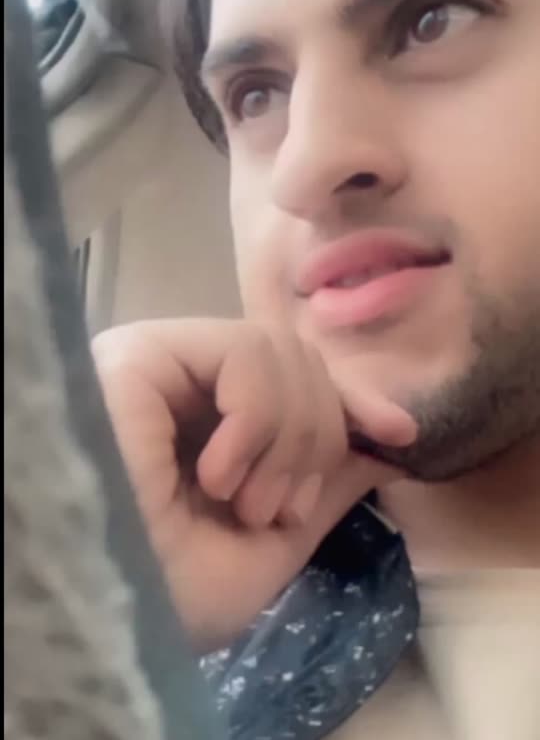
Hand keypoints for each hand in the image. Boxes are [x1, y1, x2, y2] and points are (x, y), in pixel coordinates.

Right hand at [92, 319, 414, 652]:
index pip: (297, 377)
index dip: (352, 401)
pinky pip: (244, 352)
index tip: (399, 434)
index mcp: (208, 422)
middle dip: (318, 438)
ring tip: (246, 502)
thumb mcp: (268, 548)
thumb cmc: (170, 596)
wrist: (108, 611)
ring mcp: (163, 361)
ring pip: (280, 351)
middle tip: (280, 510)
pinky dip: (256, 420)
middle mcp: (183, 381)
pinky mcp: (143, 353)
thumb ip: (324, 489)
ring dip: (288, 439)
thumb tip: (386, 447)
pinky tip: (218, 473)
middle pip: (299, 361)